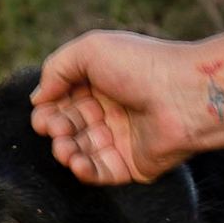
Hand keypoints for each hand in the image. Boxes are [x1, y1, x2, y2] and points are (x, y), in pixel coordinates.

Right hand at [31, 30, 204, 184]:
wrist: (184, 95)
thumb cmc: (141, 66)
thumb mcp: (90, 50)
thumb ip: (56, 68)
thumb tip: (39, 98)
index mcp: (101, 82)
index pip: (63, 100)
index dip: (49, 108)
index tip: (43, 112)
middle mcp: (110, 110)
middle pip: (69, 126)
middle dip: (56, 130)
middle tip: (55, 129)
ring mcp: (121, 139)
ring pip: (81, 151)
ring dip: (65, 151)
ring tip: (64, 149)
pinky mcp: (132, 164)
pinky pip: (101, 173)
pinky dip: (85, 170)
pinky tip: (77, 163)